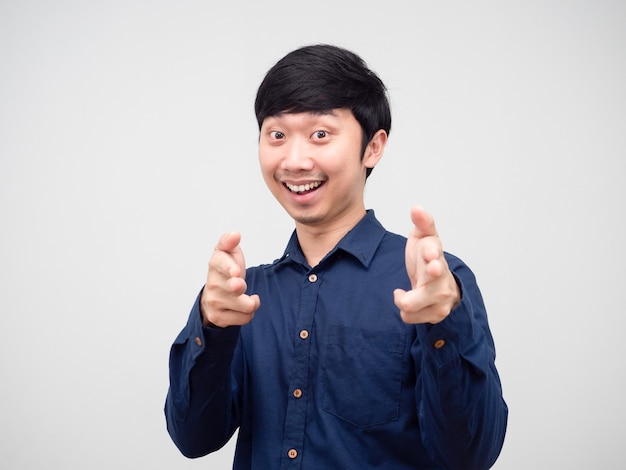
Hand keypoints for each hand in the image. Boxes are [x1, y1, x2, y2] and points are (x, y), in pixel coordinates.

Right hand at [200, 232, 260, 327]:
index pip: (220, 263)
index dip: (229, 268)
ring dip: (251, 302)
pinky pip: (244, 318)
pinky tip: (242, 307)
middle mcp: (212, 283)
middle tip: (240, 285)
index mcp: (215, 263)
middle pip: (233, 288)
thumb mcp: (227, 252)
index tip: (236, 272)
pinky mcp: (218, 318)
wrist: (213, 295)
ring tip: (246, 296)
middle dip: (239, 288)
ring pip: (244, 305)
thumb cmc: (226, 271)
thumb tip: (235, 234)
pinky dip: (247, 313)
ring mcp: (213, 302)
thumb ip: (229, 242)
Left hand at [393, 206, 460, 323]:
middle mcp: (442, 276)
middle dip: (425, 287)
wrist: (440, 283)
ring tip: (401, 294)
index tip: (430, 256)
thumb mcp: (425, 237)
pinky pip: (410, 317)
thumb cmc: (426, 258)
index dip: (432, 254)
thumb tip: (416, 208)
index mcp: (436, 254)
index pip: (435, 252)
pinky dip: (406, 311)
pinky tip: (409, 300)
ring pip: (413, 305)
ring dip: (405, 301)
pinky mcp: (436, 314)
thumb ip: (423, 222)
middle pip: (433, 287)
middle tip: (425, 279)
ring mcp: (441, 297)